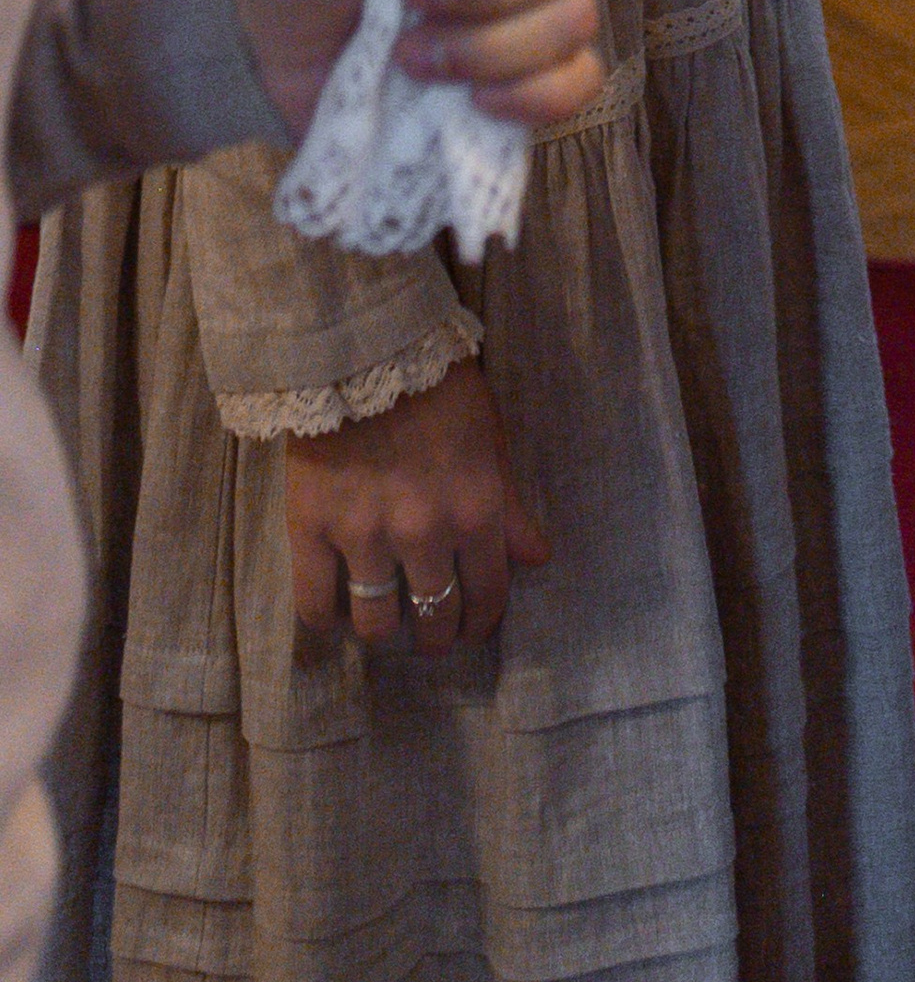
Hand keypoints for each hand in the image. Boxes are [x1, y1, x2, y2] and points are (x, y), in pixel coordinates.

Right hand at [285, 356, 547, 654]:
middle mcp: (425, 534)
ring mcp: (364, 537)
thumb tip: (536, 559)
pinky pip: (314, 603)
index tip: (473, 625)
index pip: (487, 595)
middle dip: (438, 635)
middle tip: (431, 632)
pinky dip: (324, 620)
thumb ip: (511, 506)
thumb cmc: (438, 385)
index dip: (482, 620)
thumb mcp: (490, 437)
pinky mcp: (311, 530)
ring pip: (375, 622)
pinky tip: (334, 612)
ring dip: (384, 631)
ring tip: (383, 620)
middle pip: (434, 618)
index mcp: (477, 511)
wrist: (362, 346)